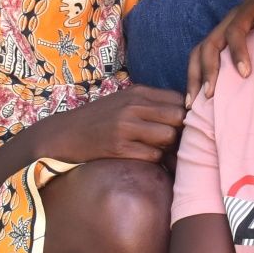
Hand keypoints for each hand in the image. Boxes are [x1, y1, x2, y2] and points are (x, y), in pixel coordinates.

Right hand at [32, 85, 185, 163]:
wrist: (65, 134)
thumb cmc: (101, 120)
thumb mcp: (126, 102)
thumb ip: (153, 104)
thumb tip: (188, 114)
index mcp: (138, 92)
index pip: (180, 99)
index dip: (185, 114)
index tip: (180, 126)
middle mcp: (133, 106)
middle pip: (179, 118)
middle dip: (180, 131)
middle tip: (172, 141)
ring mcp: (125, 127)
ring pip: (168, 137)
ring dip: (167, 147)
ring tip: (157, 149)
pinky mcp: (119, 147)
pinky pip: (153, 156)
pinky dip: (153, 159)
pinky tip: (142, 157)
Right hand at [185, 0, 253, 102]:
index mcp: (246, 10)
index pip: (236, 31)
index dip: (238, 51)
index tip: (245, 74)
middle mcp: (228, 20)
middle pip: (209, 44)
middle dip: (208, 70)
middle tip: (210, 94)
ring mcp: (221, 31)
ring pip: (199, 52)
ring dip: (194, 77)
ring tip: (192, 102)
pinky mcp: (219, 41)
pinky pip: (201, 58)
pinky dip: (196, 77)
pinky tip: (194, 97)